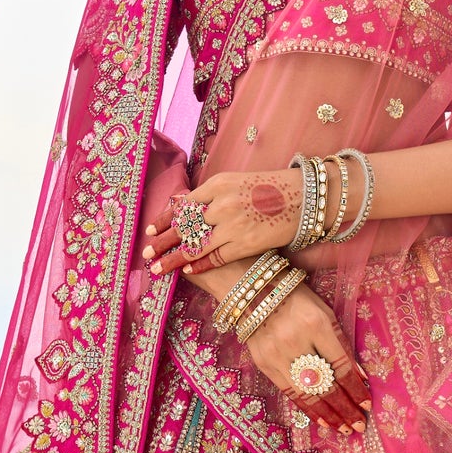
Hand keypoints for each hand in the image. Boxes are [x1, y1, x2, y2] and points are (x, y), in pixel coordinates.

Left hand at [144, 165, 308, 277]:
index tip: (150, 230)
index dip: (164, 220)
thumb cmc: (271, 189)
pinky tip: (187, 270)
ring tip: (158, 267)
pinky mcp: (245, 244)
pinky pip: (215, 258)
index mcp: (218, 185)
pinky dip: (199, 264)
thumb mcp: (236, 182)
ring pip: (195, 245)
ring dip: (173, 259)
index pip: (183, 206)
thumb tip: (181, 206)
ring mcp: (232, 225)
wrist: (304, 198)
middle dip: (163, 241)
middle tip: (147, 252)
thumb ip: (209, 195)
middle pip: (183, 227)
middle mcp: (221, 204)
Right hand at [239, 285, 371, 433]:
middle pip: (325, 384)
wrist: (253, 291)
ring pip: (307, 393)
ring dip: (328, 414)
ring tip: (343, 428)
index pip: (340, 365)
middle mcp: (296, 341)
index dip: (355, 388)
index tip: (367, 404)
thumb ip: (339, 342)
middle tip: (359, 425)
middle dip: (345, 408)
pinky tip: (321, 419)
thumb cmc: (296, 298)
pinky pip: (289, 391)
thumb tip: (357, 376)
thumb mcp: (324, 312)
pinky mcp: (263, 363)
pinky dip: (307, 407)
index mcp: (316, 323)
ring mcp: (277, 354)